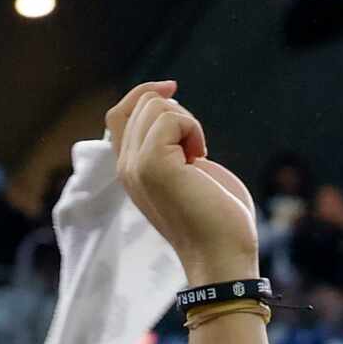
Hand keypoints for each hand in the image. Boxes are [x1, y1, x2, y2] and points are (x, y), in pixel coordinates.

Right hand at [108, 81, 258, 283]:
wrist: (223, 255)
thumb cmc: (217, 219)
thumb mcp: (188, 170)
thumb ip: (170, 143)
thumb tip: (168, 99)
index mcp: (131, 170)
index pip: (119, 114)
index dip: (144, 93)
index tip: (173, 88)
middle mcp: (125, 168)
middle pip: (140, 103)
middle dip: (177, 113)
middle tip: (196, 151)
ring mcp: (135, 167)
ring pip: (155, 106)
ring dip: (188, 123)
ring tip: (199, 158)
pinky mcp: (152, 165)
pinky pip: (170, 117)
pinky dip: (192, 128)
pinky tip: (201, 158)